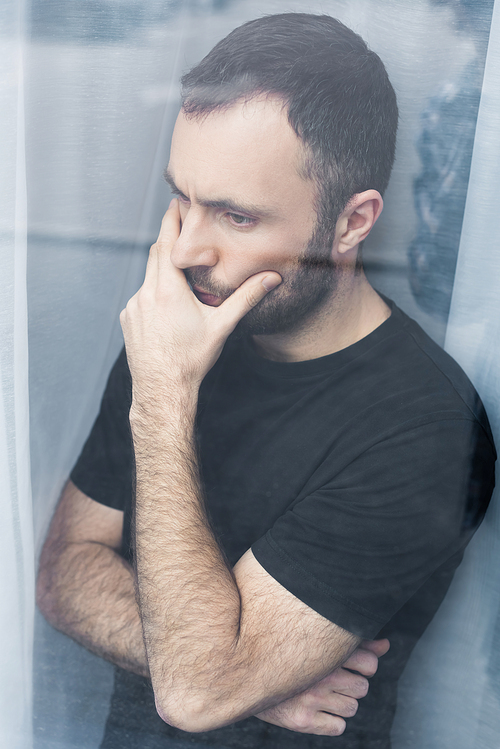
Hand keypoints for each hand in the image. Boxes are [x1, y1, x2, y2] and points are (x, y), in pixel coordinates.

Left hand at [120, 199, 280, 404]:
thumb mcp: (221, 326)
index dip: (171, 220)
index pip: (167, 243)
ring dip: (162, 271)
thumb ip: (246, 298)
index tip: (175, 203)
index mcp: (168, 289)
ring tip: (180, 273)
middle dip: (167, 239)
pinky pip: (141, 297)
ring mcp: (133, 306)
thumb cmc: (191, 359)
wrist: (162, 389)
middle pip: (155, 254)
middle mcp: (146, 293)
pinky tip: (167, 307)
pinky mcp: (128, 319)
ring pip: (148, 277)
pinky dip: (153, 293)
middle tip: (178, 225)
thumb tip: (271, 278)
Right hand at [255, 638, 389, 735]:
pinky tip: (318, 707)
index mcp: (323, 648)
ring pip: (353, 707)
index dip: (364, 664)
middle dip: (353, 682)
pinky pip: (339, 727)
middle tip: (333, 677)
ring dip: (343, 701)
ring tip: (324, 691)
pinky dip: (332, 720)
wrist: (243, 670)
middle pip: (363, 686)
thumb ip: (355, 641)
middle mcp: (319, 673)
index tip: (347, 662)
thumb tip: (385, 645)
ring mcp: (310, 698)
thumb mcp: (319, 641)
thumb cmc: (285, 650)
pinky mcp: (301, 720)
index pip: (369, 662)